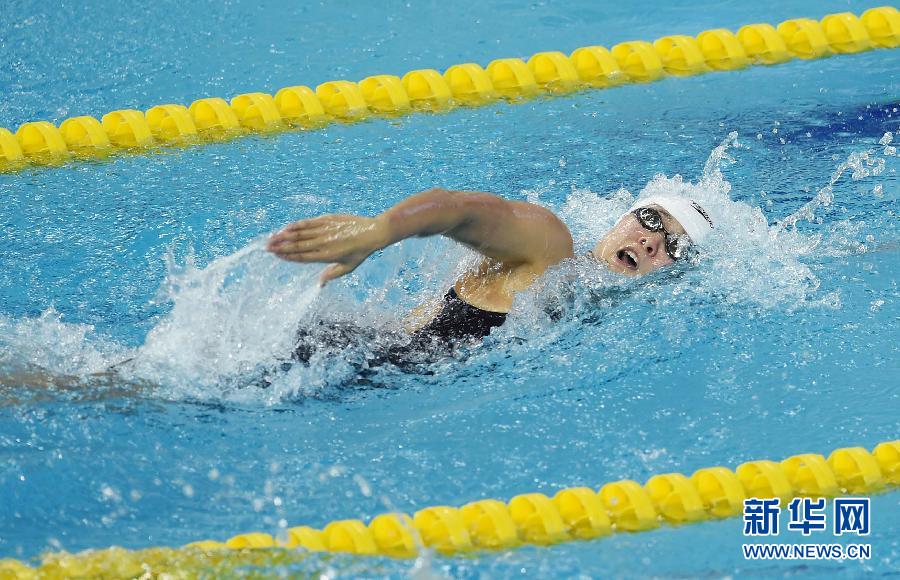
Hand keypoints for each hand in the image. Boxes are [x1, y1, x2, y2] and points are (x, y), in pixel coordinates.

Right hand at [267, 214, 387, 284]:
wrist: (373, 232)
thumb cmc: (360, 252)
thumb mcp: (348, 268)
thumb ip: (332, 275)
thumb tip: (319, 285)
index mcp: (327, 256)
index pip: (302, 257)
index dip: (288, 256)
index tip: (276, 255)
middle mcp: (324, 243)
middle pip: (297, 245)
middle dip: (281, 246)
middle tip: (267, 247)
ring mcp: (325, 230)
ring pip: (300, 233)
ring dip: (284, 235)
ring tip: (272, 237)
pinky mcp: (328, 220)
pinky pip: (309, 222)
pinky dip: (297, 225)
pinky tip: (287, 227)